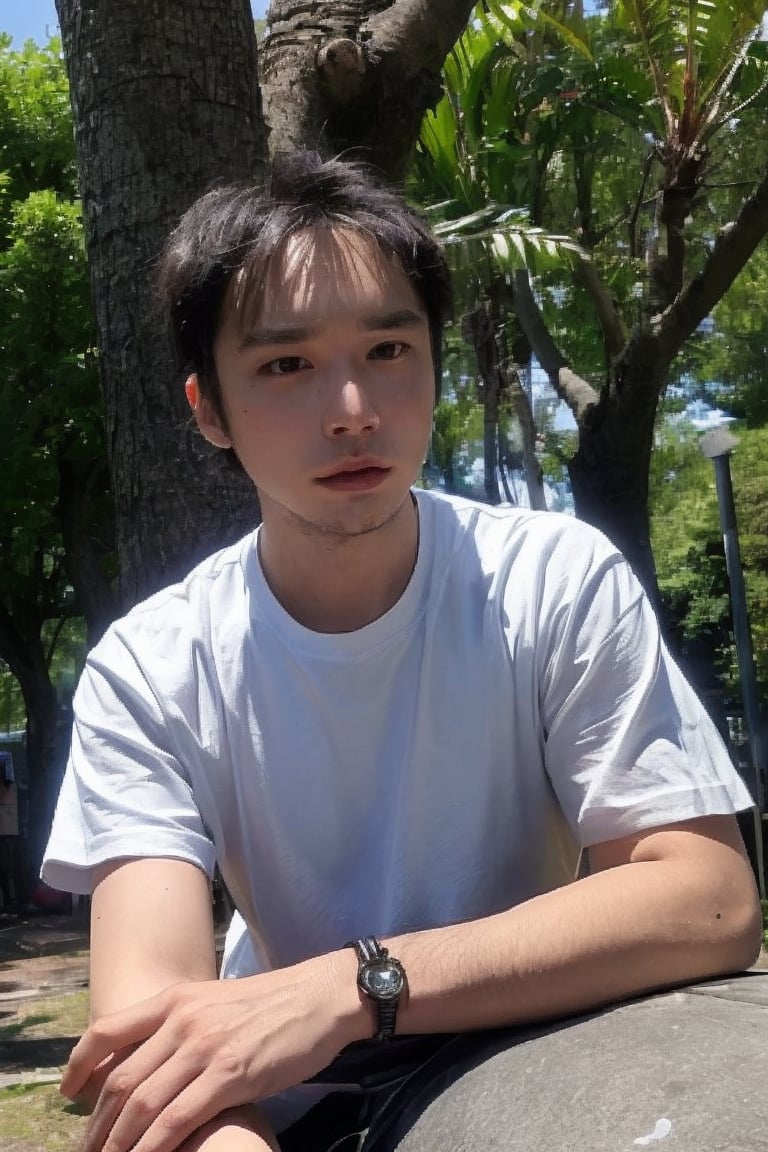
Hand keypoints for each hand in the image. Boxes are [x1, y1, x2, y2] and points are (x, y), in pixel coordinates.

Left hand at [61, 951, 365, 1151]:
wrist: (321, 997)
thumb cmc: (274, 1003)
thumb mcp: (216, 1000)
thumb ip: (181, 1023)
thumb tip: (152, 1058)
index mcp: (176, 998)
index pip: (107, 1030)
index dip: (78, 1064)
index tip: (66, 1092)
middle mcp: (182, 1020)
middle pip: (120, 1080)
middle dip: (98, 1126)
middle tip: (90, 1151)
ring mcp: (205, 1047)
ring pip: (142, 1104)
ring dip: (119, 1144)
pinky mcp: (230, 1075)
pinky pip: (176, 1120)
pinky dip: (154, 1148)